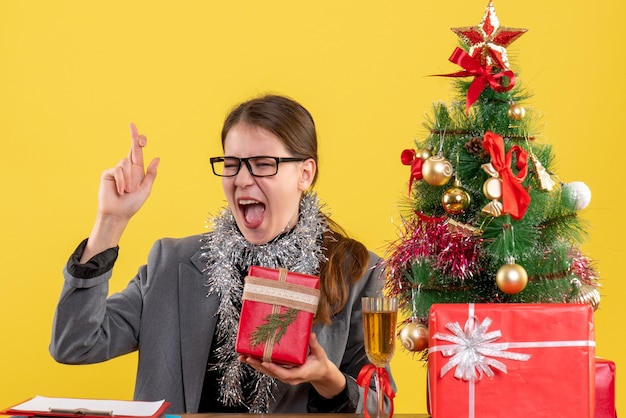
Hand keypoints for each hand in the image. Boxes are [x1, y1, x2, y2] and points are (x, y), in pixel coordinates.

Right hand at [81, 123, 159, 260]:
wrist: (118, 213)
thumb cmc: (132, 204)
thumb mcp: (145, 189)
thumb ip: (151, 174)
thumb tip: (157, 158)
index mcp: (138, 171)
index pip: (138, 153)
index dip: (138, 141)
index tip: (139, 132)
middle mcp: (127, 168)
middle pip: (132, 149)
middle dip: (134, 137)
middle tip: (132, 125)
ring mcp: (117, 170)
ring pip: (125, 163)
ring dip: (129, 178)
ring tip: (127, 191)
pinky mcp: (108, 173)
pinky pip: (118, 170)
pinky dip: (122, 181)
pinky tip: (121, 190)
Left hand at [239, 333, 346, 398]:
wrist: (320, 373)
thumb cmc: (319, 363)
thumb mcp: (320, 353)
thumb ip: (314, 344)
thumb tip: (311, 334)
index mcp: (300, 373)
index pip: (285, 373)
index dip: (274, 368)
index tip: (265, 362)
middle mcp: (290, 377)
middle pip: (272, 373)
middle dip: (259, 366)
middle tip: (248, 358)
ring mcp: (285, 376)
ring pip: (268, 372)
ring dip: (256, 365)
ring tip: (244, 358)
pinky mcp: (282, 373)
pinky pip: (269, 370)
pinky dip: (259, 364)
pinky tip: (250, 359)